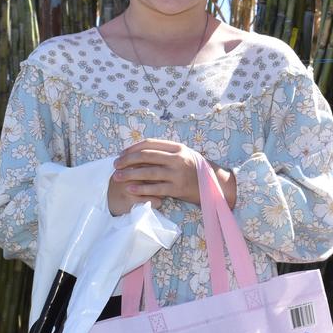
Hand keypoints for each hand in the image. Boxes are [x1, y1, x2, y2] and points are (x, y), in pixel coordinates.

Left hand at [107, 139, 237, 215]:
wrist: (216, 186)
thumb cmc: (197, 171)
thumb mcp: (185, 155)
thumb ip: (167, 152)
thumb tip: (142, 152)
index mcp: (178, 148)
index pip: (150, 144)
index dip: (133, 148)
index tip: (121, 154)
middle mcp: (177, 158)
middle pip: (146, 156)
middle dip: (127, 160)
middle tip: (115, 165)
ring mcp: (178, 173)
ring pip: (148, 172)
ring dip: (130, 174)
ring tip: (117, 177)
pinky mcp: (178, 188)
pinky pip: (155, 188)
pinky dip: (141, 189)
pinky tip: (130, 189)